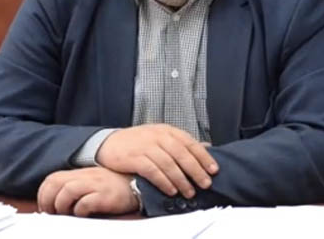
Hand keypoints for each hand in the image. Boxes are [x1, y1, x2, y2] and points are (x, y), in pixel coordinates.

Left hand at [37, 168, 137, 216]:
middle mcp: (86, 176)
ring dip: (62, 206)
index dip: (43, 195)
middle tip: (53, 214)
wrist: (138, 184)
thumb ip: (74, 187)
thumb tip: (53, 204)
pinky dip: (80, 210)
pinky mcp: (106, 195)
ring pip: (67, 191)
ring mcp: (96, 184)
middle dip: (48, 201)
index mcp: (80, 173)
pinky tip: (84, 214)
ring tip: (67, 214)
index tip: (46, 208)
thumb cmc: (112, 187)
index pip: (51, 179)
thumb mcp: (91, 182)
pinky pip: (86, 202)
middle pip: (55, 183)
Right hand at [96, 124, 218, 197]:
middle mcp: (158, 136)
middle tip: (205, 184)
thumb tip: (207, 146)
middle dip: (196, 170)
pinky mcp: (135, 158)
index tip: (214, 170)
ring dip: (181, 180)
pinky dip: (163, 181)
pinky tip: (171, 190)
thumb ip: (181, 142)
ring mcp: (146, 146)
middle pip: (182, 154)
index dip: (203, 157)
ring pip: (169, 163)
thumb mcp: (160, 136)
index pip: (190, 142)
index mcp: (167, 130)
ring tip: (189, 192)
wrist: (109, 143)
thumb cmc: (138, 142)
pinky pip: (153, 171)